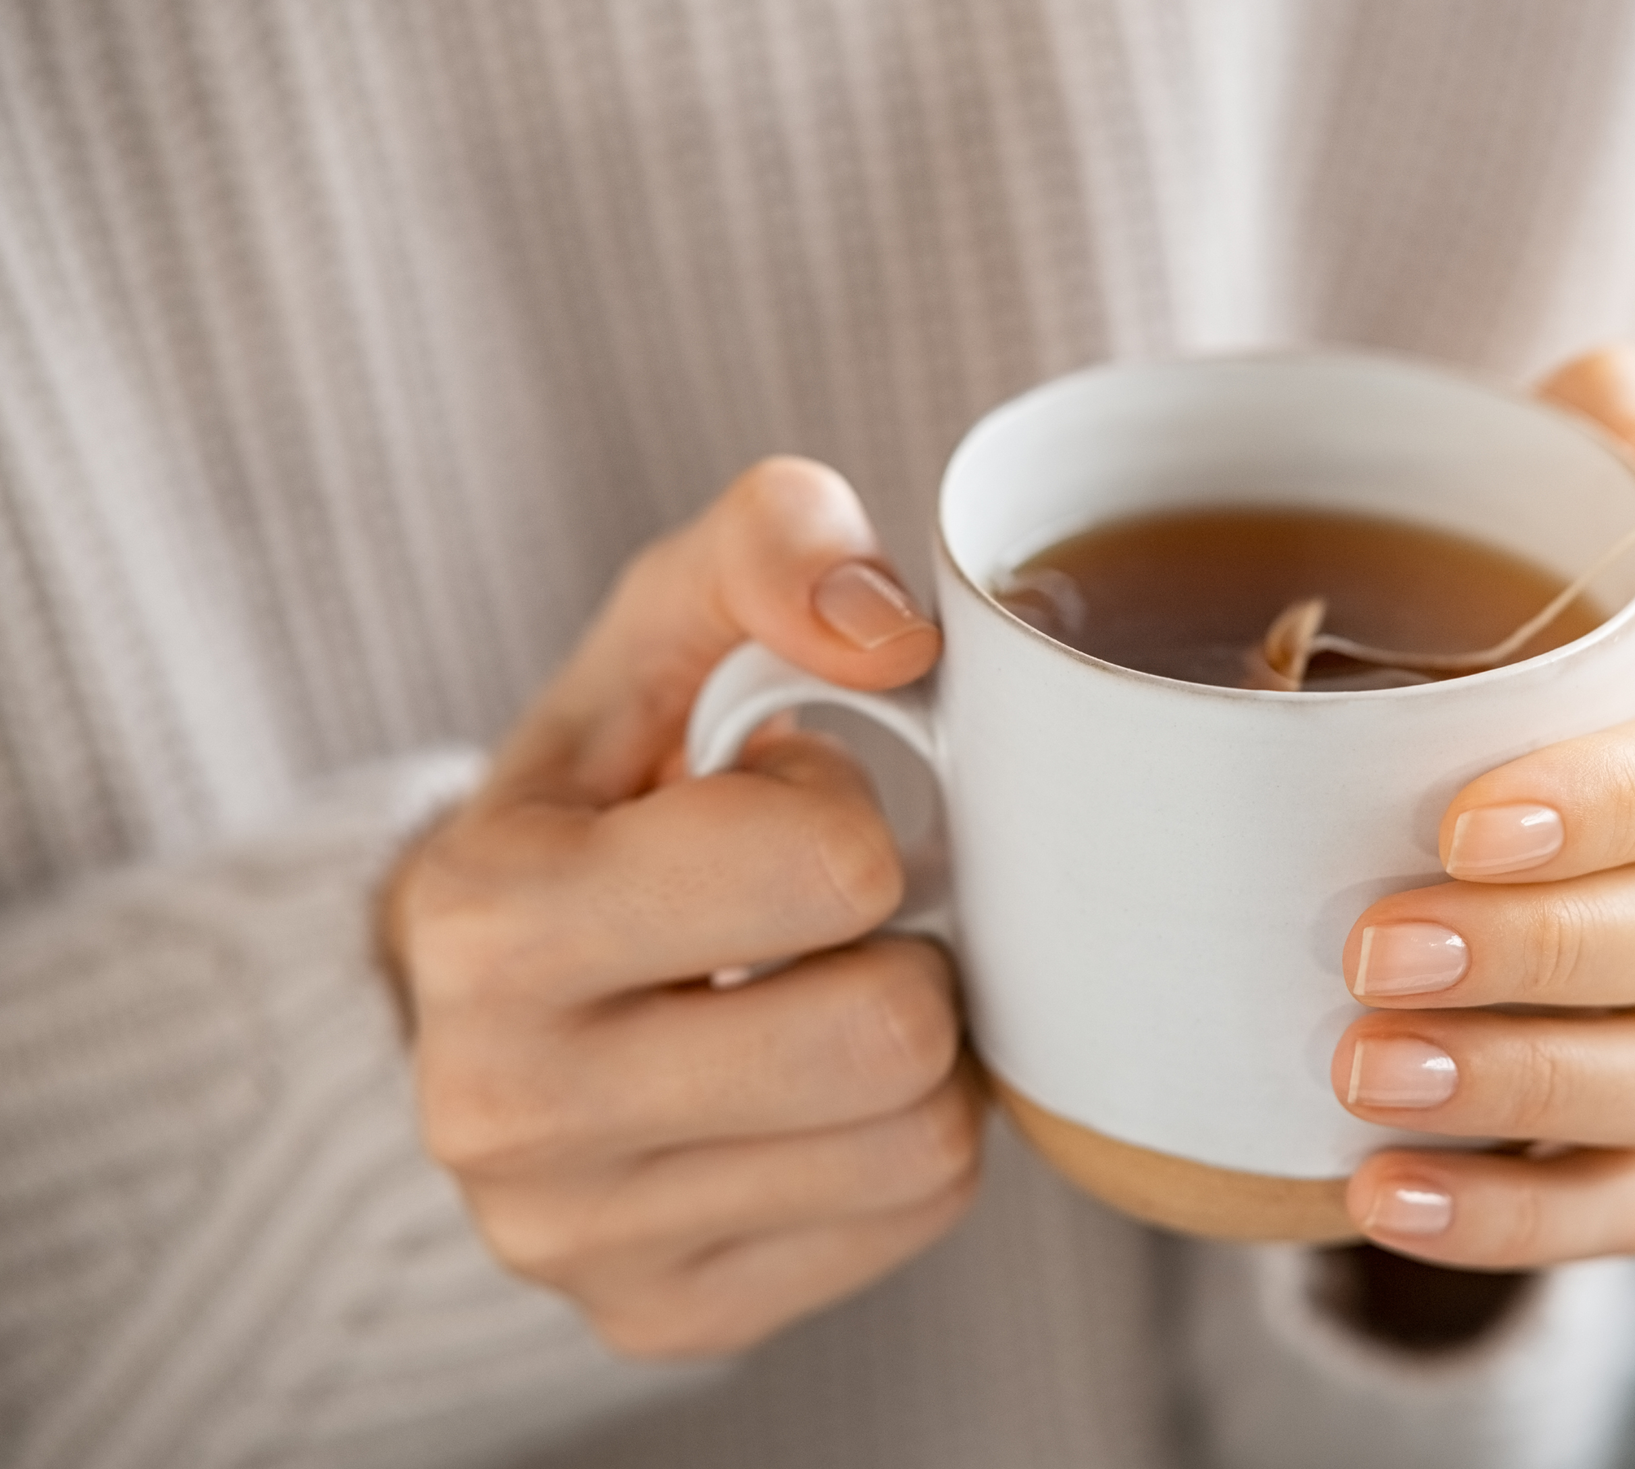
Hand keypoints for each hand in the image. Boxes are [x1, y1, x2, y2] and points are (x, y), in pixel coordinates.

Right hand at [382, 459, 979, 1358]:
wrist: (501, 980)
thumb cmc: (614, 789)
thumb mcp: (666, 627)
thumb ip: (773, 545)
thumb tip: (896, 635)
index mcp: (484, 918)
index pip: (829, 868)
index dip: (844, 813)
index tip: (773, 807)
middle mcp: (502, 1109)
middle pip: (890, 1031)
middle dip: (894, 943)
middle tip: (822, 921)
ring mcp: (577, 1242)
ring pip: (923, 1140)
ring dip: (915, 1043)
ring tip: (818, 991)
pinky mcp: (664, 1315)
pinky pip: (916, 1216)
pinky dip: (902, 1136)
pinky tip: (814, 1083)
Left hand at [1333, 346, 1634, 1267]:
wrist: (1467, 777)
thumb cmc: (1495, 616)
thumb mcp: (1539, 483)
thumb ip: (1614, 424)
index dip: (1614, 807)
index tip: (1452, 825)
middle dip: (1546, 959)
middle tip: (1370, 955)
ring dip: (1527, 1096)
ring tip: (1362, 1082)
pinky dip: (1517, 1221)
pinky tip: (1385, 1199)